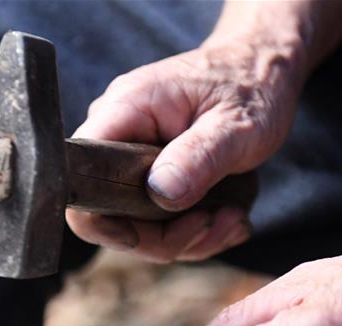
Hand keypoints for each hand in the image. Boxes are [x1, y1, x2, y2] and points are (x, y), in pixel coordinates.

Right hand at [67, 36, 300, 262]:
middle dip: (165, 237)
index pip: (79, 178)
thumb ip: (198, 157)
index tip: (155, 233)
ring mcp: (130, 160)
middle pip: (109, 215)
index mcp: (125, 110)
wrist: (262, 72)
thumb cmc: (251, 87)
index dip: (104, 220)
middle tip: (216, 223)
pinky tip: (228, 216)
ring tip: (232, 217)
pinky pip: (156, 223)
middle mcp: (117, 136)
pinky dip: (194, 232)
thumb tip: (161, 192)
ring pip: (137, 227)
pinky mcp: (148, 178)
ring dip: (188, 238)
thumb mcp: (237, 124)